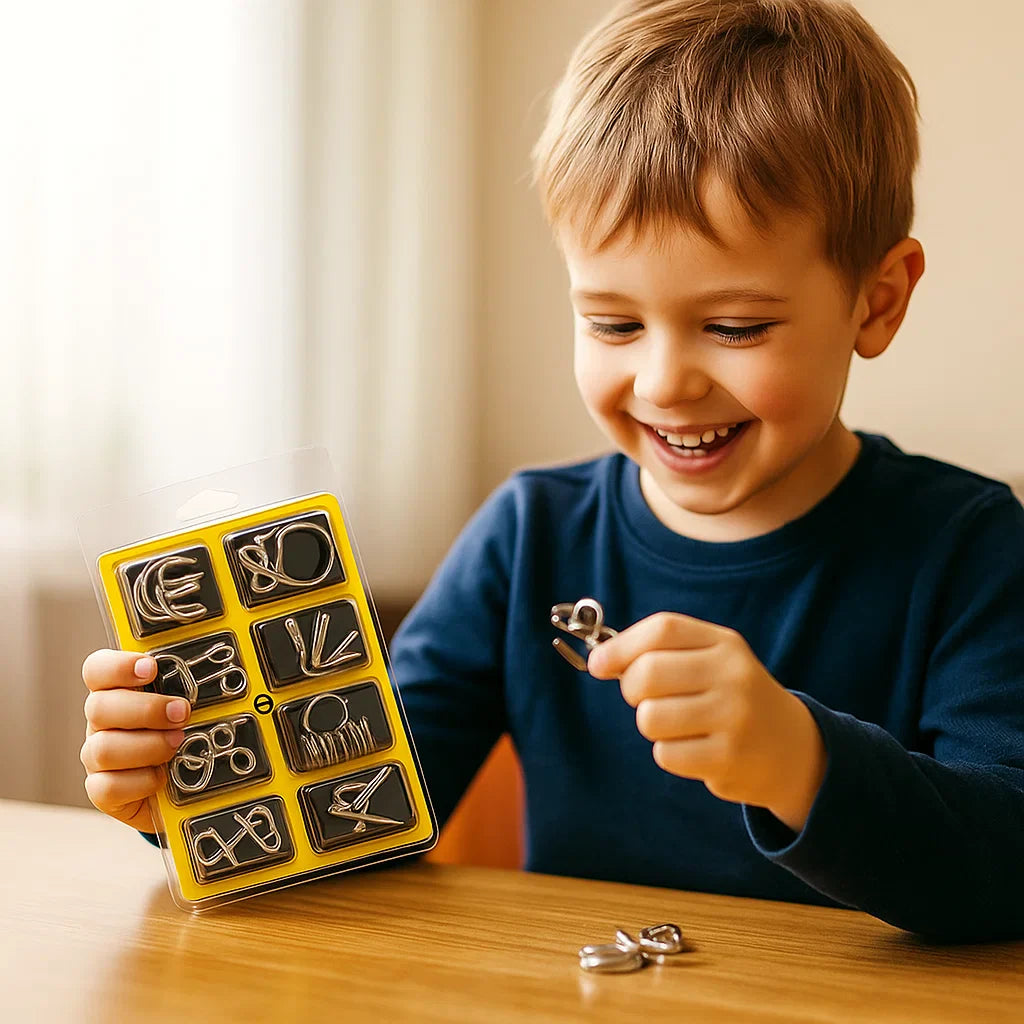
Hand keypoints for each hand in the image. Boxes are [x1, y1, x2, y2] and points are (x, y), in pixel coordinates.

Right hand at [80, 650, 190, 831]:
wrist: (179, 788)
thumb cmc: (184, 737)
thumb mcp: (191, 707)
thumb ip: (191, 688)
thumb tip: (215, 675)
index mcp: (117, 692)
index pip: (97, 669)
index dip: (118, 666)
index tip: (151, 667)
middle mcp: (102, 723)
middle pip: (98, 707)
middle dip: (146, 709)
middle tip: (182, 713)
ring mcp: (97, 758)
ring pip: (102, 749)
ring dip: (147, 745)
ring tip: (178, 744)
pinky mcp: (101, 791)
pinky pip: (108, 787)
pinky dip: (141, 781)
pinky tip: (162, 777)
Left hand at [588, 612, 826, 832]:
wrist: (792, 749)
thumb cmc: (731, 698)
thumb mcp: (709, 660)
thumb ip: (659, 651)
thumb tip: (598, 661)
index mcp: (724, 644)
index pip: (663, 629)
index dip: (621, 646)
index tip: (599, 664)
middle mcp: (732, 674)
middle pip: (647, 673)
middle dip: (632, 690)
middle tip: (647, 700)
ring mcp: (733, 717)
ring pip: (650, 718)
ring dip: (652, 725)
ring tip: (678, 726)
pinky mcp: (728, 758)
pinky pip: (665, 754)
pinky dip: (669, 754)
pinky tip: (696, 749)